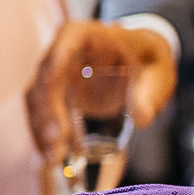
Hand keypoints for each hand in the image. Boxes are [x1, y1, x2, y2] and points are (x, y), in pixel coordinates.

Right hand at [23, 21, 178, 165]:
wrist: (139, 65)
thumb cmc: (146, 59)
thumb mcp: (156, 71)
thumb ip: (149, 92)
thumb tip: (143, 118)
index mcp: (86, 35)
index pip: (67, 40)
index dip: (55, 60)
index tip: (48, 81)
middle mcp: (62, 53)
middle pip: (45, 79)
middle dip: (47, 112)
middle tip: (57, 142)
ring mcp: (54, 77)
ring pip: (37, 102)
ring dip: (42, 130)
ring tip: (54, 159)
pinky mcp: (54, 99)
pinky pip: (41, 117)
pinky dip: (44, 137)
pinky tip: (52, 158)